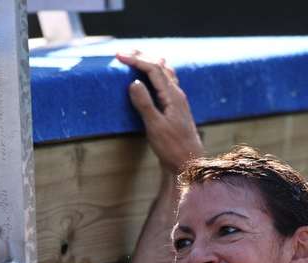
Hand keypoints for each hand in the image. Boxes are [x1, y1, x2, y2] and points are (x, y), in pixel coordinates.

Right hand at [116, 50, 203, 173]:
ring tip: (135, 59)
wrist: (188, 164)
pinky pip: (166, 83)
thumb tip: (134, 82)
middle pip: (160, 67)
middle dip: (142, 57)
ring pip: (164, 74)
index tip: (119, 56)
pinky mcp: (175, 109)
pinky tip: (151, 79)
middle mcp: (177, 95)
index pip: (154, 69)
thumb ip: (145, 104)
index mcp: (173, 96)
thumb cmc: (172, 148)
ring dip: (149, 64)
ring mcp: (178, 101)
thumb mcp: (155, 126)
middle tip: (123, 53)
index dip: (136, 60)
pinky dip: (155, 75)